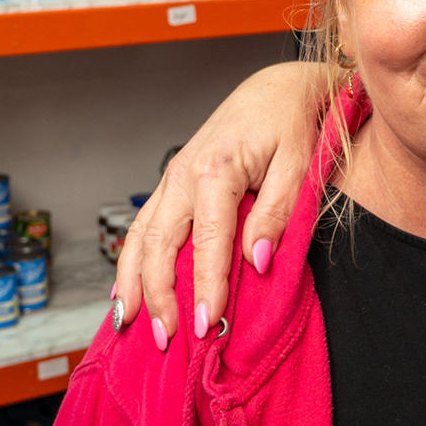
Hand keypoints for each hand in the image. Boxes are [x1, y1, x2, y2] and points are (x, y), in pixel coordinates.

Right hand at [111, 61, 330, 346]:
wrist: (278, 87)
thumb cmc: (292, 123)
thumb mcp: (299, 164)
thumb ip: (276, 213)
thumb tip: (256, 261)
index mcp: (216, 170)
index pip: (207, 242)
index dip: (204, 287)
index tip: (206, 324)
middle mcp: (183, 174)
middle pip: (160, 245)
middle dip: (159, 296)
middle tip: (166, 338)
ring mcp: (172, 178)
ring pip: (140, 238)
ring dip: (134, 283)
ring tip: (132, 325)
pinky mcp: (172, 183)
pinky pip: (143, 227)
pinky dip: (130, 261)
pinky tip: (127, 291)